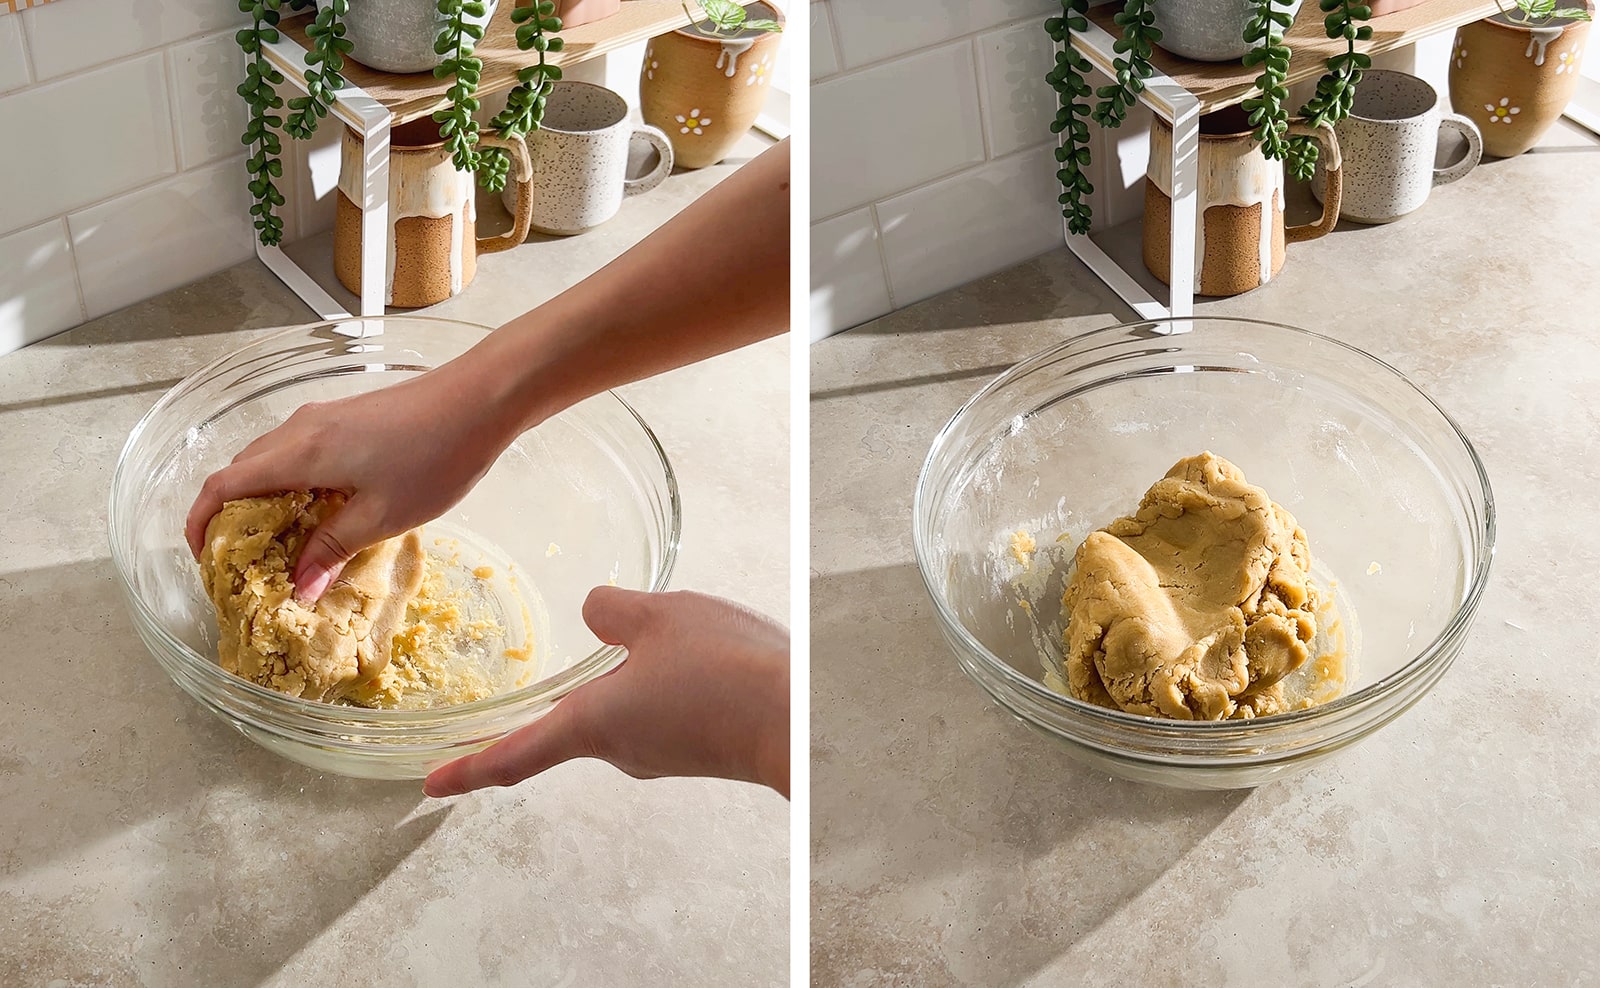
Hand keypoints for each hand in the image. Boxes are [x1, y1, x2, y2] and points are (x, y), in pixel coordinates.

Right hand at [184, 359, 517, 600]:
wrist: (481, 399)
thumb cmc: (437, 458)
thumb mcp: (384, 517)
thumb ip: (334, 549)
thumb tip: (298, 587)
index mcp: (300, 453)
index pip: (222, 485)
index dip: (200, 523)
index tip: (203, 559)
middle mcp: (300, 430)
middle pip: (241, 471)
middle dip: (232, 517)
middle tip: (248, 563)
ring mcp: (323, 418)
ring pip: (270, 460)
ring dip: (264, 500)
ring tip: (282, 545)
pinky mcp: (346, 416)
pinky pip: (298, 451)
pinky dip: (291, 482)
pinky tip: (319, 511)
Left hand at [424, 587, 789, 798]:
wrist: (801, 719)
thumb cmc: (724, 671)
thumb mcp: (660, 617)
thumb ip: (614, 610)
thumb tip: (593, 610)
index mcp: (592, 724)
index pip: (512, 756)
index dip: (466, 771)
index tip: (431, 784)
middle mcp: (619, 750)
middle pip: (572, 726)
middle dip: (563, 702)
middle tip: (553, 677)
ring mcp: (660, 755)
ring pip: (622, 714)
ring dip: (624, 685)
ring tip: (659, 644)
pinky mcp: (695, 750)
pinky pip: (660, 715)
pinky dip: (659, 688)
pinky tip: (691, 659)